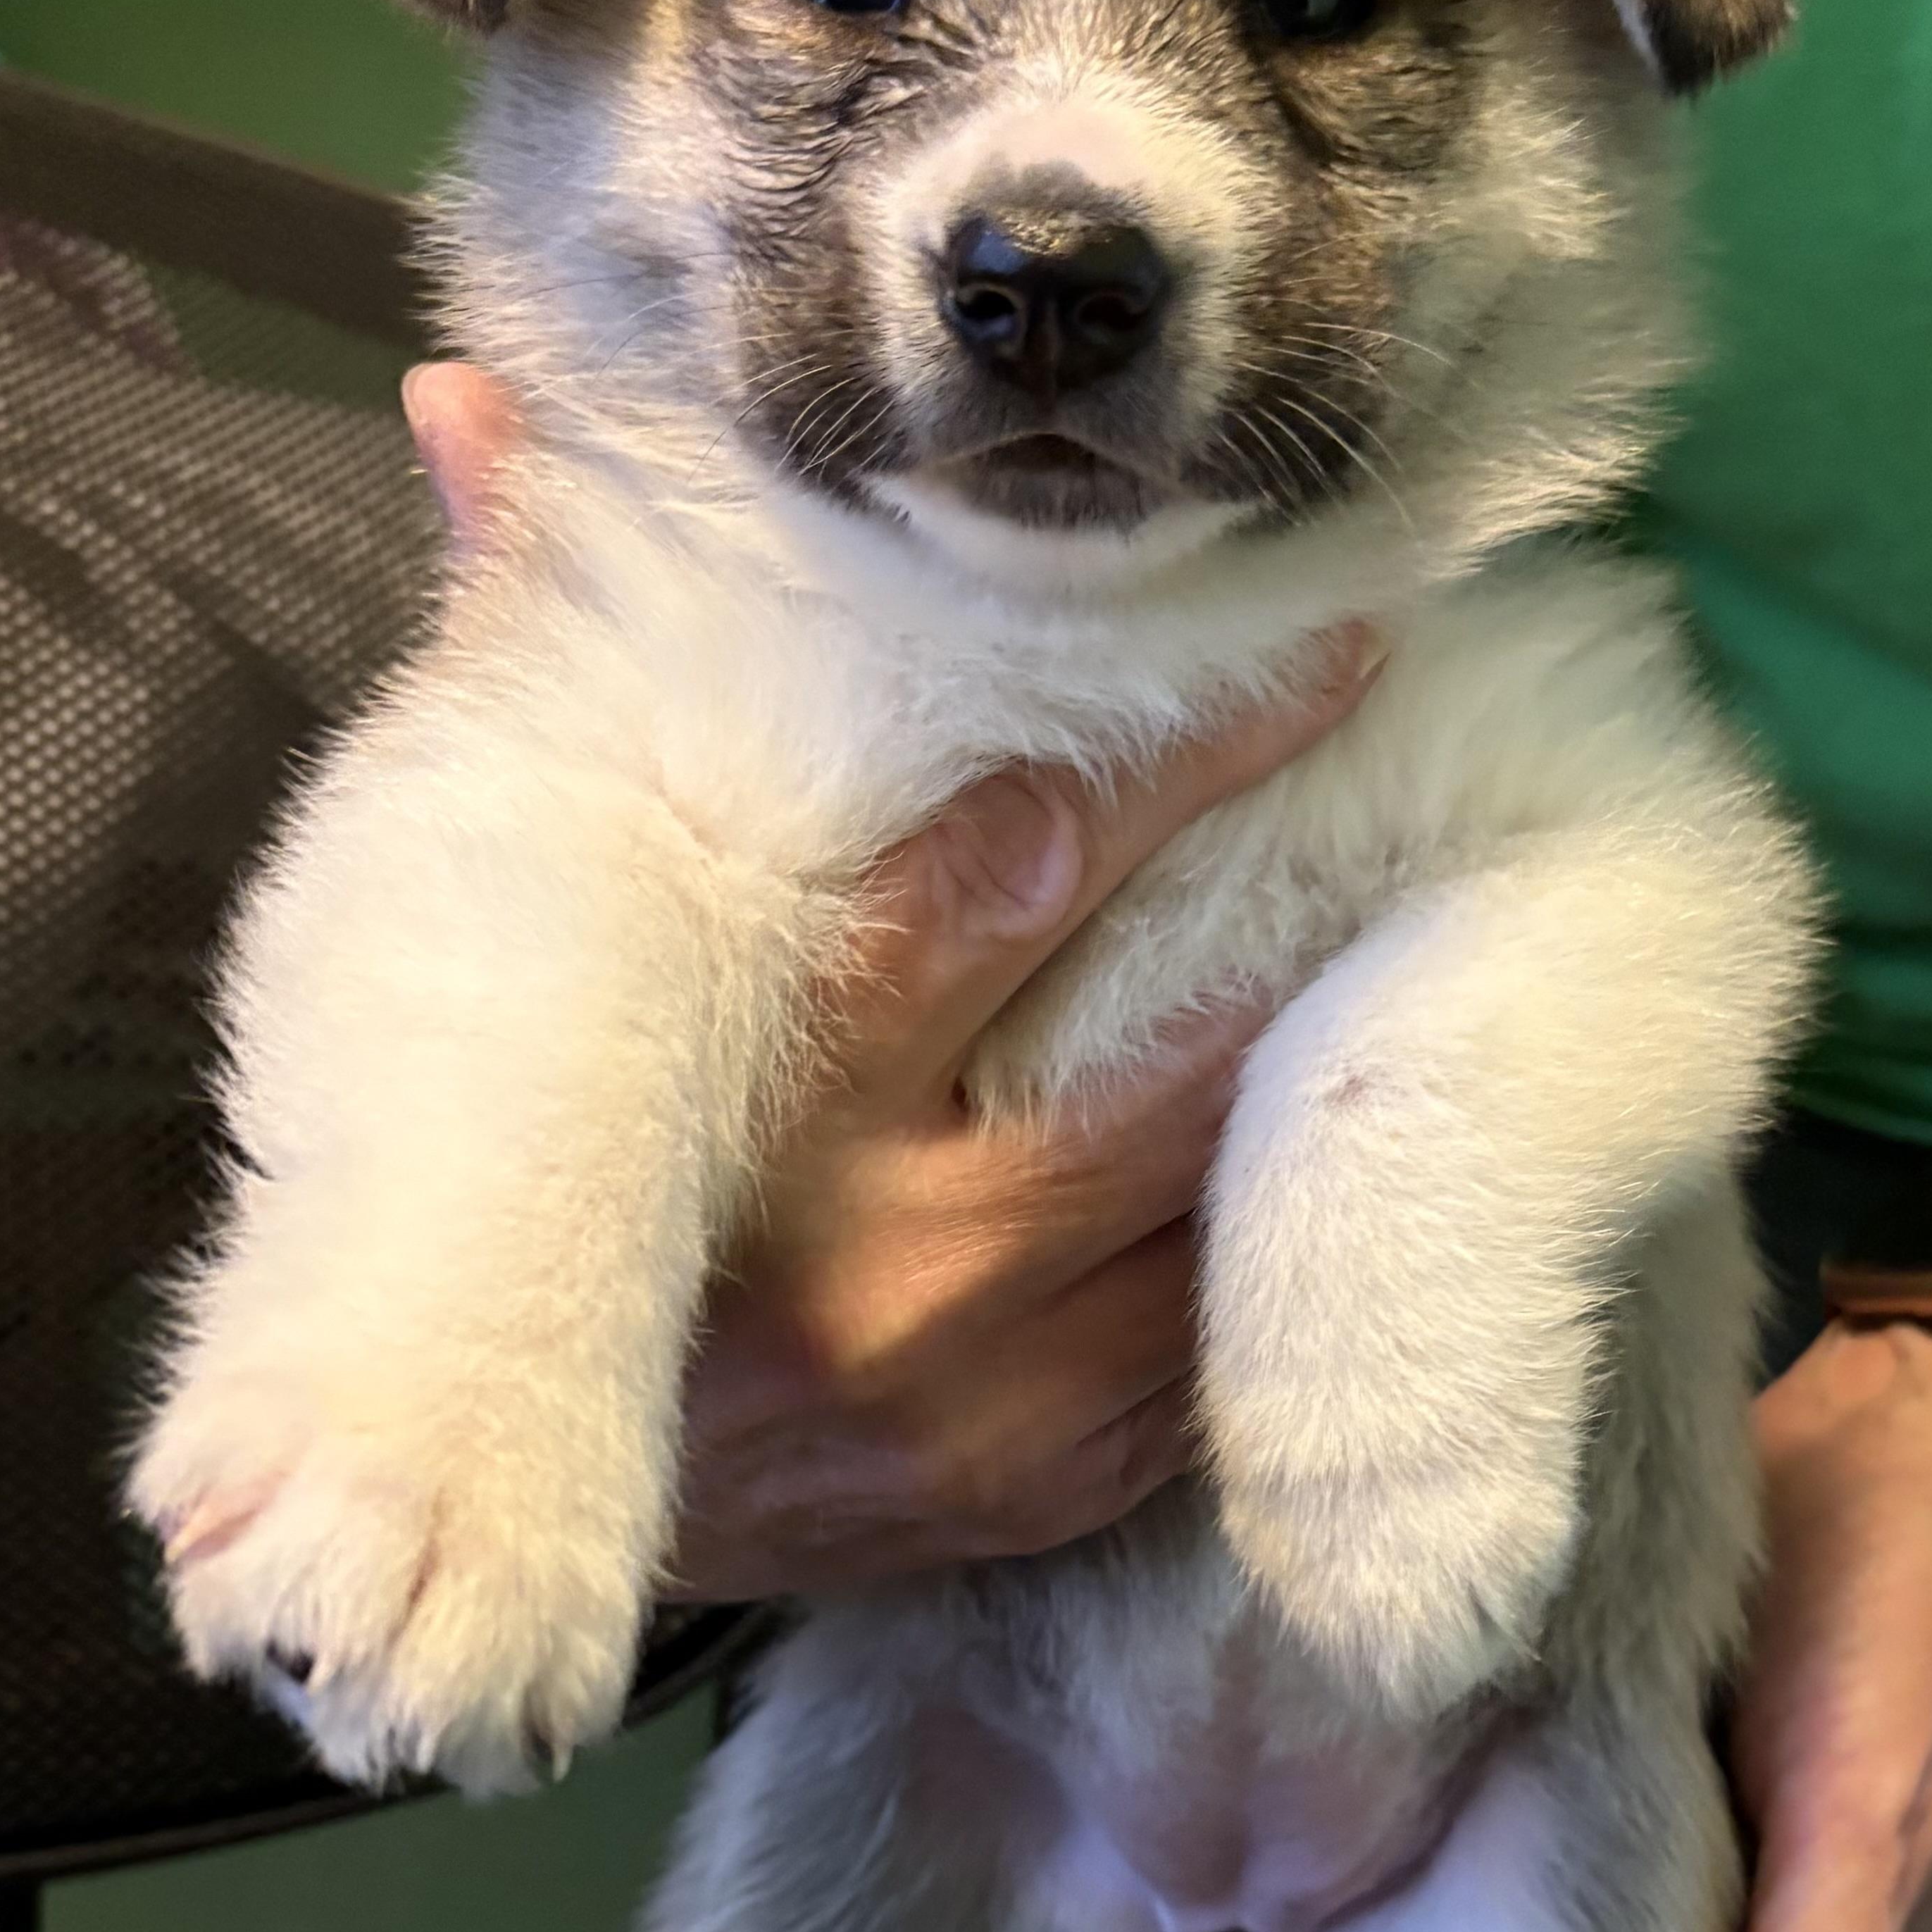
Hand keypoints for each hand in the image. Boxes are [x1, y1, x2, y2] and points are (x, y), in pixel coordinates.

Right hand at [398, 361, 1383, 1594]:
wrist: (470, 1518)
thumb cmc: (505, 1184)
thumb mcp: (519, 954)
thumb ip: (519, 686)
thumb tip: (471, 413)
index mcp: (765, 1100)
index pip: (1008, 879)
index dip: (1183, 759)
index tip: (1330, 646)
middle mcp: (896, 1261)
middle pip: (1176, 1067)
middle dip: (1318, 937)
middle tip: (1461, 812)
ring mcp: (983, 1402)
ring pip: (1221, 1218)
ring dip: (1315, 1109)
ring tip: (1434, 977)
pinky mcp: (1032, 1491)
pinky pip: (1205, 1358)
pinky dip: (1259, 1257)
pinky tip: (1327, 1172)